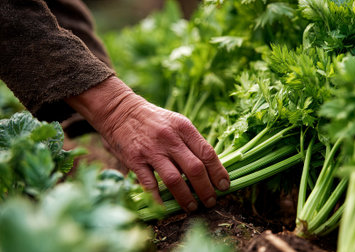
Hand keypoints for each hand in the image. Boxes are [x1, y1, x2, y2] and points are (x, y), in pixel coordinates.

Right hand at [65, 77, 229, 210]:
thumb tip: (211, 167)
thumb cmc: (155, 120)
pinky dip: (159, 199)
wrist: (121, 111)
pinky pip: (150, 184)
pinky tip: (165, 208)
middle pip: (195, 169)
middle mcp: (170, 139)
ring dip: (186, 197)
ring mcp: (152, 150)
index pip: (207, 153)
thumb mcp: (177, 122)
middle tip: (211, 201)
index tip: (225, 186)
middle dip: (206, 189)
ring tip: (192, 207)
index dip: (219, 172)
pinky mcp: (135, 160)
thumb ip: (192, 142)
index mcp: (184, 128)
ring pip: (174, 179)